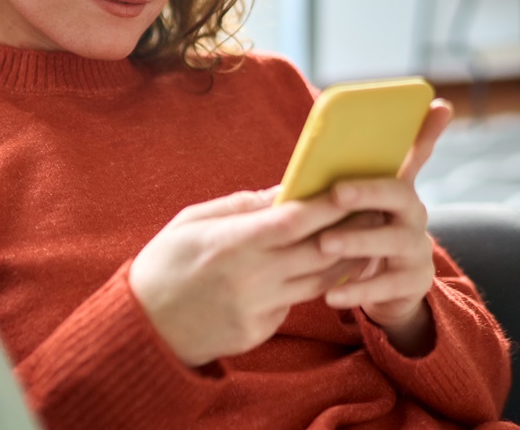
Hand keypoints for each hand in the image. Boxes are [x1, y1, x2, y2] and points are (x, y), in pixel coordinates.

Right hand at [129, 187, 367, 366]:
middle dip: (350, 229)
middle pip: (317, 252)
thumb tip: (283, 191)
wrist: (144, 326)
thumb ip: (240, 206)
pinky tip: (326, 271)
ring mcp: (257, 308)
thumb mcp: (192, 221)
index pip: (294, 221)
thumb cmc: (164, 263)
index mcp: (231, 243)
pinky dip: (312, 285)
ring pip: (318, 282)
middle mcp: (250, 278)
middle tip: (375, 210)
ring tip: (365, 239)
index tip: (351, 188)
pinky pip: (294, 304)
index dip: (327, 205)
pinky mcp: (260, 331)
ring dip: (345, 260)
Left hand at [316, 99, 453, 353]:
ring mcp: (416, 248)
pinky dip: (356, 289)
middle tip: (336, 192)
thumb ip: (344, 178)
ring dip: (357, 240)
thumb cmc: (363, 234)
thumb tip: (318, 150)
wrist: (387, 290)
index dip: (428, 131)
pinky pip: (385, 285)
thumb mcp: (357, 206)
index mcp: (398, 188)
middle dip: (368, 191)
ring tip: (324, 243)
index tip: (437, 105)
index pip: (416, 153)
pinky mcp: (413, 283)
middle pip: (400, 193)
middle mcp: (414, 214)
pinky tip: (331, 294)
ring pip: (393, 240)